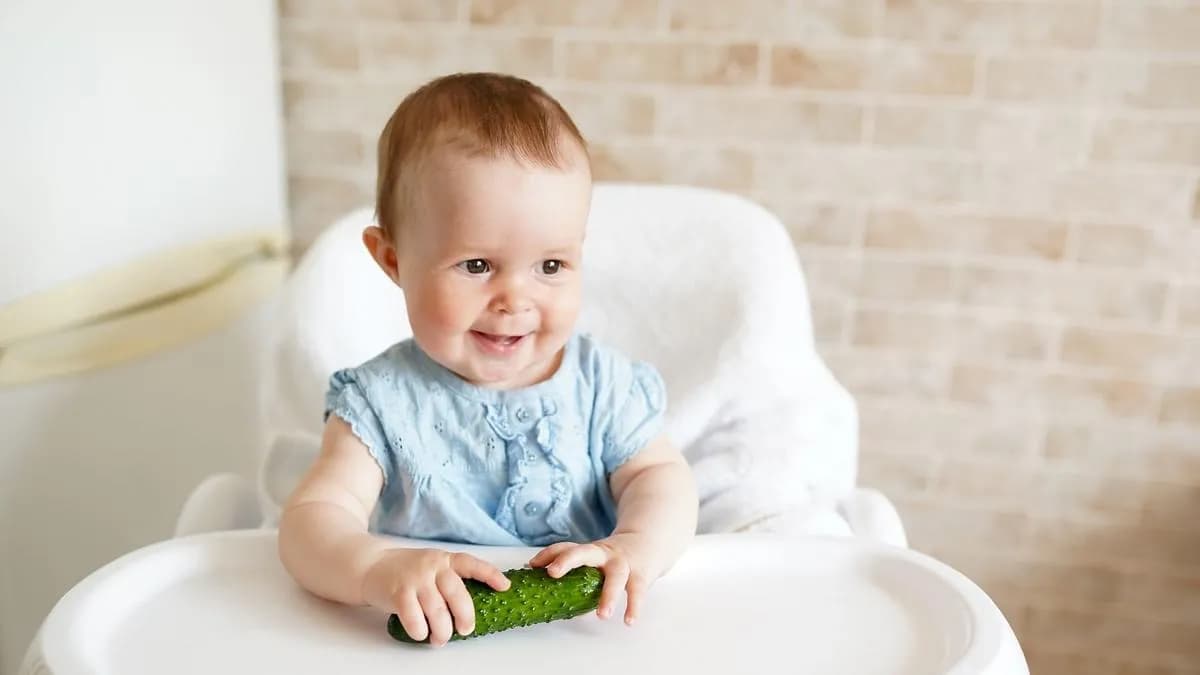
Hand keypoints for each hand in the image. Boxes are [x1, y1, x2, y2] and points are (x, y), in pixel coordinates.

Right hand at [362, 548, 509, 646]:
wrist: (370, 566)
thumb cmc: (407, 571)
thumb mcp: (432, 566)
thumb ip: (449, 579)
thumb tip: (469, 609)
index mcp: (445, 559)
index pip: (472, 564)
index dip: (490, 574)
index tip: (505, 586)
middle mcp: (432, 566)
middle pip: (457, 593)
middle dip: (465, 616)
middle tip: (466, 630)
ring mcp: (415, 579)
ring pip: (436, 610)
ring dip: (441, 630)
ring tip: (440, 639)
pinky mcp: (398, 593)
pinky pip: (414, 618)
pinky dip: (420, 631)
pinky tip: (421, 633)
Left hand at [528, 533, 661, 624]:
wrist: (648, 543)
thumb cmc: (614, 559)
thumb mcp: (594, 561)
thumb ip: (575, 575)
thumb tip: (544, 594)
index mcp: (589, 551)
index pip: (566, 547)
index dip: (548, 554)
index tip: (532, 565)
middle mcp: (604, 554)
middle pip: (584, 552)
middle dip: (568, 560)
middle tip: (553, 573)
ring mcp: (623, 563)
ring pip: (615, 576)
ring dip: (608, 595)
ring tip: (602, 615)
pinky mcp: (641, 575)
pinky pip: (637, 591)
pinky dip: (634, 606)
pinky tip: (629, 620)